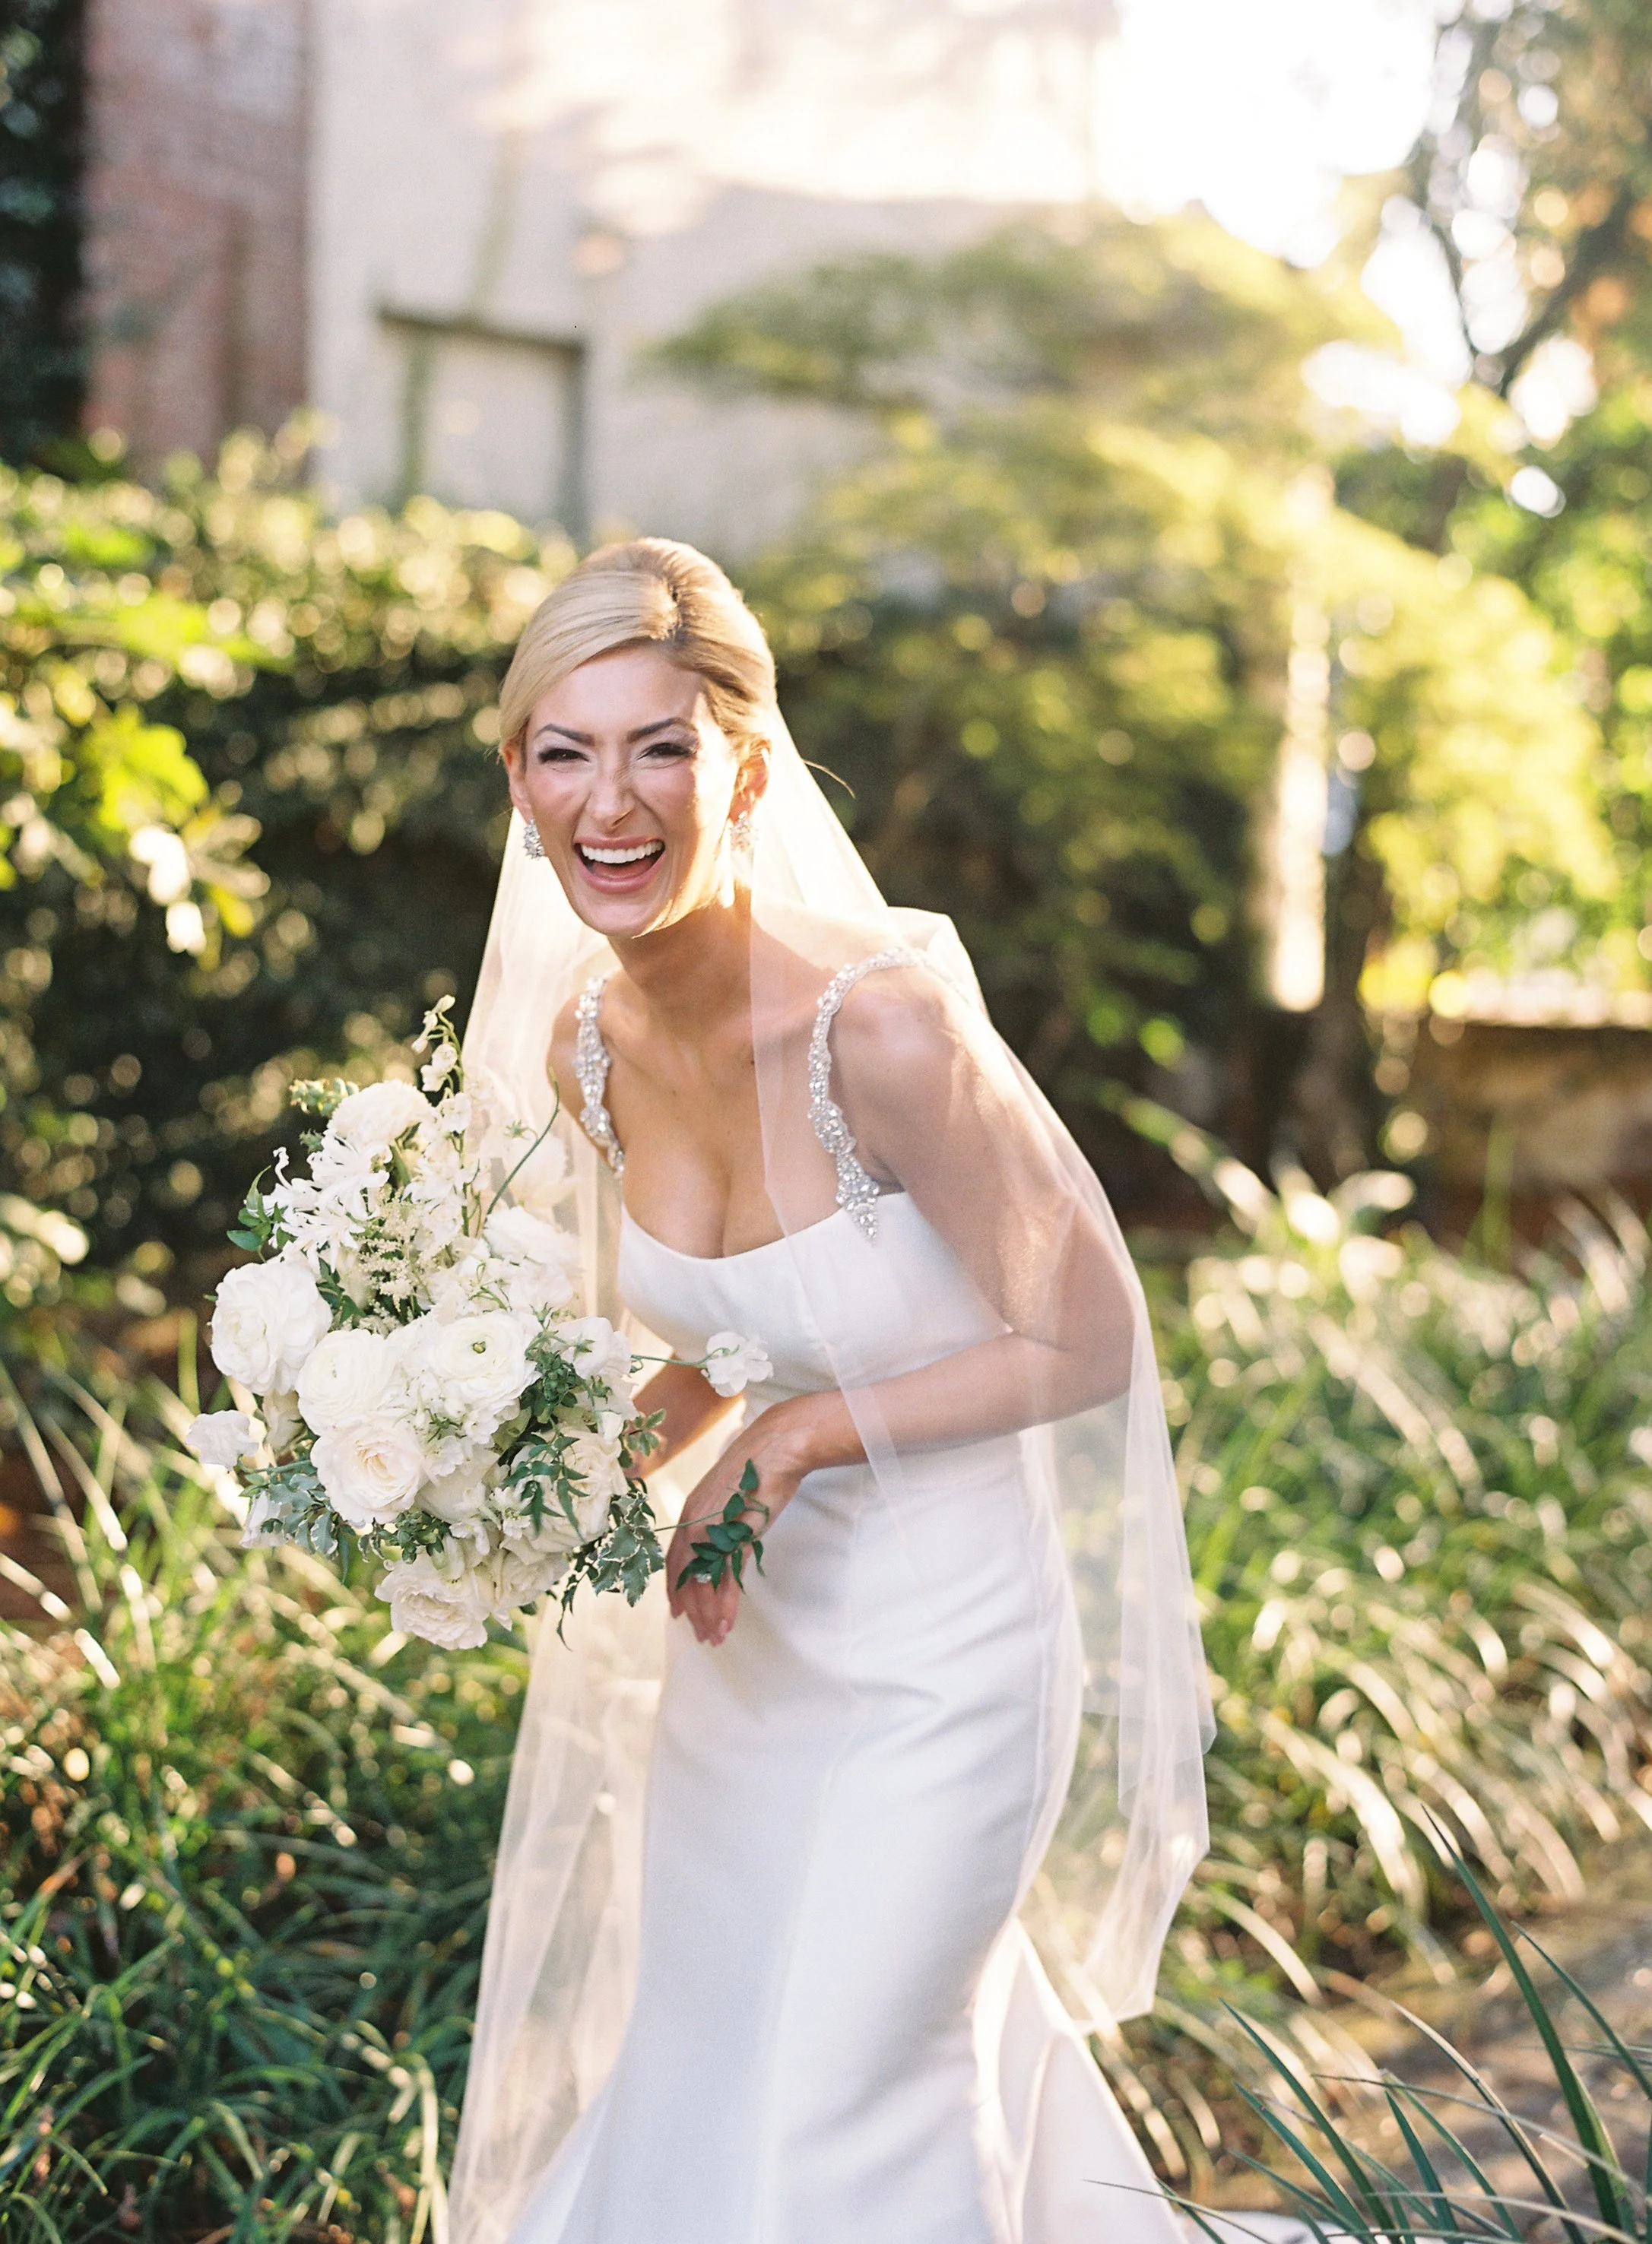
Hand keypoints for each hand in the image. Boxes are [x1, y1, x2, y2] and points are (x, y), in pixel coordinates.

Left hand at [665, 1402, 815, 1647]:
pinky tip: (726, 1625)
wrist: (776, 1447)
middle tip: (699, 1635)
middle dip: (692, 1611)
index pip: (676, 1560)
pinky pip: (727, 1581)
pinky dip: (726, 1606)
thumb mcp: (731, 1498)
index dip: (675, 1588)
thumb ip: (722, 1519)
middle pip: (686, 1578)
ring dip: (708, 1615)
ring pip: (705, 1584)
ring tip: (714, 1639)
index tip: (677, 1612)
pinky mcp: (737, 1536)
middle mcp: (695, 1524)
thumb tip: (723, 1535)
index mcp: (691, 1513)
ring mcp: (714, 1531)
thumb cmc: (757, 1468)